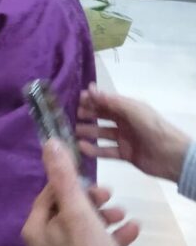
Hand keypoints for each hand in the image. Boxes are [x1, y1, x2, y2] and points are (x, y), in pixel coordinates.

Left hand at [21, 140, 137, 245]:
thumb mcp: (75, 209)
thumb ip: (62, 177)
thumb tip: (49, 143)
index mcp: (33, 230)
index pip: (47, 196)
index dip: (68, 184)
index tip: (90, 180)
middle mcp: (43, 245)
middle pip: (66, 212)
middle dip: (91, 201)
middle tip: (109, 195)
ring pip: (84, 228)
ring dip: (105, 217)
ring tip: (123, 213)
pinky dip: (113, 236)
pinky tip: (132, 230)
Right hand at [77, 84, 191, 181]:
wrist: (172, 156)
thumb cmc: (153, 129)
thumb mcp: (133, 111)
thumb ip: (111, 101)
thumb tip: (90, 88)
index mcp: (128, 109)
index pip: (106, 102)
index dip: (92, 100)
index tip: (76, 99)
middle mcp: (124, 122)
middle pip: (102, 116)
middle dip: (87, 115)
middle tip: (73, 116)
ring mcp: (124, 139)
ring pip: (101, 133)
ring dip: (88, 132)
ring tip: (73, 132)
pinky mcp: (124, 154)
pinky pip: (105, 151)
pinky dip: (94, 150)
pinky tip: (82, 147)